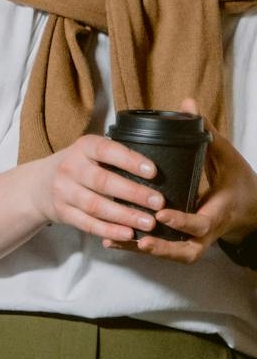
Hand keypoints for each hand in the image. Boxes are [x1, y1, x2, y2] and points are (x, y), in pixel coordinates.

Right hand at [29, 133, 163, 242]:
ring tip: (149, 223)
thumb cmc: (77, 167)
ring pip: (96, 205)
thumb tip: (158, 171)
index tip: (153, 171)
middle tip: (159, 202)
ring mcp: (63, 192)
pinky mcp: (62, 213)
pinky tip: (127, 234)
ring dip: (124, 215)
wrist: (36, 186)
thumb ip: (115, 157)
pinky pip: (87, 223)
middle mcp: (70, 168)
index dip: (129, 160)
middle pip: (103, 182)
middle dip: (133, 193)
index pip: (106, 151)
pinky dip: (108, 230)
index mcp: (82, 148)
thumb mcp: (89, 152)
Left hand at [119, 98, 256, 263]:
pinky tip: (115, 241)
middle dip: (161, 246)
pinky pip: (164, 251)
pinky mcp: (184, 243)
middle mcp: (206, 233)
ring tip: (116, 240)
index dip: (181, 221)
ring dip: (144, 250)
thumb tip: (187, 103)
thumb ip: (207, 133)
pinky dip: (140, 247)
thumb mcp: (227, 156)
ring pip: (171, 254)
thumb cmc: (238, 181)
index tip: (161, 214)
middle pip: (184, 250)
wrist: (250, 208)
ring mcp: (195, 242)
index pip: (199, 223)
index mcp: (218, 213)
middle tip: (138, 239)